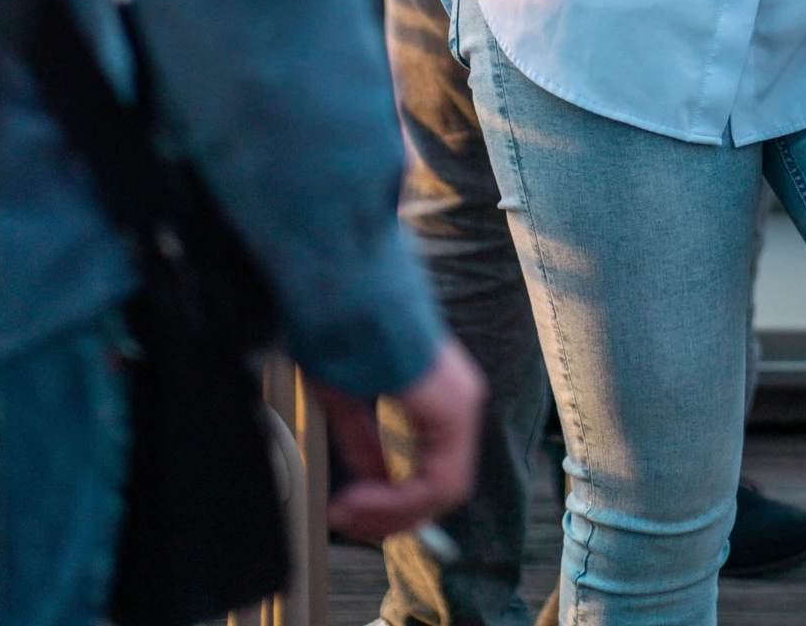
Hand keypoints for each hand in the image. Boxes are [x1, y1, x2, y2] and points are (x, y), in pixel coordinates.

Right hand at [316, 336, 485, 543]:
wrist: (345, 284)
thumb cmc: (345, 323)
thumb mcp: (348, 396)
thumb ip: (364, 441)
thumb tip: (371, 479)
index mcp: (441, 397)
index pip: (431, 475)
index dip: (388, 506)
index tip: (344, 509)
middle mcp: (461, 401)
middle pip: (440, 490)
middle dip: (389, 516)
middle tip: (346, 521)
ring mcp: (461, 404)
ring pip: (442, 491)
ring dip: (391, 514)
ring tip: (348, 510)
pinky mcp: (453, 408)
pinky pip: (438, 479)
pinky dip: (398, 500)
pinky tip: (360, 498)